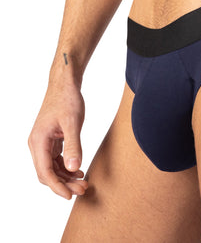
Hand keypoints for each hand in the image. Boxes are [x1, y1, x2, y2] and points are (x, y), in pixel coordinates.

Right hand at [28, 76, 87, 198]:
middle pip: (47, 173)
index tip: (70, 196)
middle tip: (83, 189)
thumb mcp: (73, 122)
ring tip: (82, 182)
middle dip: (63, 184)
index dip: (57, 186)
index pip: (45, 172)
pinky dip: (65, 166)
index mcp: (38, 141)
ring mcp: (43, 142)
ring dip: (65, 177)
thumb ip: (74, 145)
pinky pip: (55, 159)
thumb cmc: (68, 99)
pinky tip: (77, 169)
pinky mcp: (50, 139)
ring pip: (51, 167)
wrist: (65, 84)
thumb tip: (73, 168)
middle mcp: (37, 144)